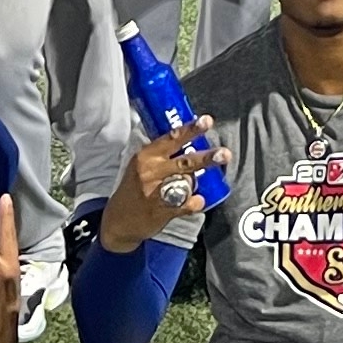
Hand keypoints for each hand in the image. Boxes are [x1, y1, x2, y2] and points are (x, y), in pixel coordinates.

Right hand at [100, 122, 215, 254]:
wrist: (118, 221)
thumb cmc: (134, 189)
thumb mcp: (142, 165)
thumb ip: (162, 154)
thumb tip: (190, 139)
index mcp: (146, 156)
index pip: (171, 138)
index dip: (190, 129)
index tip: (206, 121)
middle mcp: (151, 172)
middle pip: (185, 162)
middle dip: (207, 158)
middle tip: (224, 154)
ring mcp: (157, 192)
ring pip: (187, 182)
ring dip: (196, 182)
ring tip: (201, 181)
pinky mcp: (163, 211)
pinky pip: (187, 204)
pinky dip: (196, 202)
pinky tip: (197, 201)